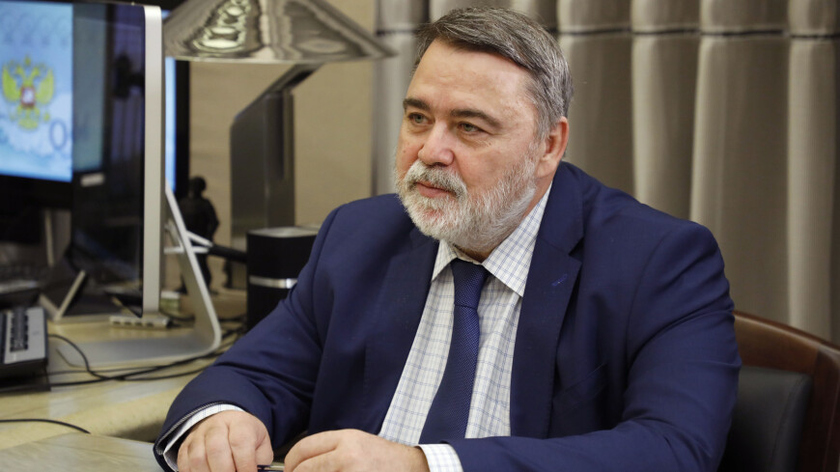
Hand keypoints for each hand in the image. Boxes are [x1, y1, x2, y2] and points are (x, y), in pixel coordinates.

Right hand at [177, 410, 273, 471]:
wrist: (228, 425)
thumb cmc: (247, 439)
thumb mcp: (260, 446)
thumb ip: (259, 462)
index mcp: (240, 423)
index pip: (240, 441)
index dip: (245, 464)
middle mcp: (217, 425)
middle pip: (216, 449)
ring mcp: (198, 435)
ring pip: (198, 458)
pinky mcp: (186, 446)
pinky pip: (185, 464)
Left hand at [284, 429, 428, 471]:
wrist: (411, 468)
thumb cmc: (384, 459)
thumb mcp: (356, 443)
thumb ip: (330, 449)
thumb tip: (301, 463)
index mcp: (346, 439)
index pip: (305, 448)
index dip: (291, 461)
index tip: (289, 469)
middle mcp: (347, 455)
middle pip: (305, 468)